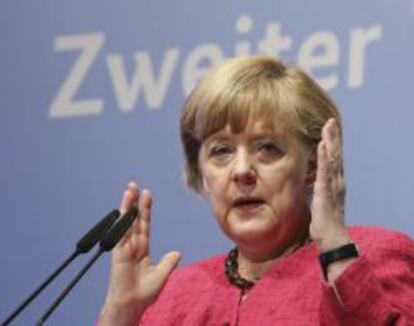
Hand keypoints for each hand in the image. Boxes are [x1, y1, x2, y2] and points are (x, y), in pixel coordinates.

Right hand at [99, 182, 180, 325]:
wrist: (132, 305)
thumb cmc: (144, 294)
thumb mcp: (161, 276)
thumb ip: (168, 263)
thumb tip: (177, 253)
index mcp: (142, 249)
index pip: (144, 225)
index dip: (145, 210)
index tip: (147, 195)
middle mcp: (132, 245)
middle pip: (134, 220)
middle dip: (134, 203)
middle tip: (135, 186)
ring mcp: (125, 248)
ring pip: (126, 223)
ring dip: (127, 206)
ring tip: (129, 190)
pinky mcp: (118, 253)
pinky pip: (120, 234)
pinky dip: (121, 221)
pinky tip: (123, 209)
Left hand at [310, 119, 350, 251]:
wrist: (331, 238)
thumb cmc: (324, 221)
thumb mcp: (320, 200)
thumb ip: (318, 189)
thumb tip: (310, 181)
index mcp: (334, 183)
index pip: (334, 160)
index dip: (332, 144)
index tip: (329, 130)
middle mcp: (337, 181)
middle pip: (336, 155)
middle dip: (333, 137)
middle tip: (330, 121)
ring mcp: (332, 185)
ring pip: (332, 159)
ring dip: (330, 142)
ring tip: (328, 126)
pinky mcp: (326, 191)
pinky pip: (324, 171)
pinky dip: (323, 157)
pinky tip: (321, 145)